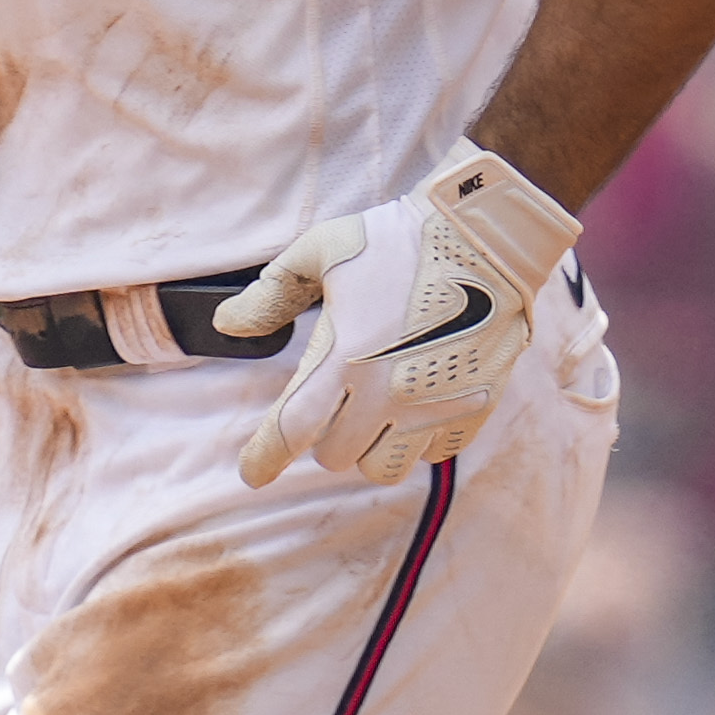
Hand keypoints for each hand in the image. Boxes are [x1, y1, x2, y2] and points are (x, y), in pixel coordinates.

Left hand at [225, 143, 578, 488]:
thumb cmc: (395, 240)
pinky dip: (417, 439)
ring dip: (368, 447)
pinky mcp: (473, 410)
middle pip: (335, 456)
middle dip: (323, 435)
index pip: (292, 429)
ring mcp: (434, 407)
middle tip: (331, 398)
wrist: (487, 239)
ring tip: (370, 409)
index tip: (251, 475)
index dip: (264, 458)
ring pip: (384, 468)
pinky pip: (433, 454)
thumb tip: (228, 325)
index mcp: (344, 357)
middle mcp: (388, 393)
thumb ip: (271, 294)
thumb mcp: (319, 252)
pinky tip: (415, 401)